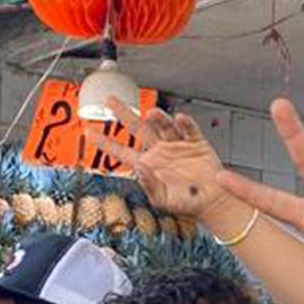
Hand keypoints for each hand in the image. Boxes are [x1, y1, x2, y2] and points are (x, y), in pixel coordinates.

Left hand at [86, 106, 235, 221]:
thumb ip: (150, 186)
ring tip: (152, 113)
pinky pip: (189, 130)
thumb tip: (140, 170)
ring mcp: (177, 144)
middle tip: (110, 100)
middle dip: (123, 113)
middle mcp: (160, 151)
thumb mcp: (163, 201)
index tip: (90, 134)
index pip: (122, 151)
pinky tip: (180, 119)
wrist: (213, 201)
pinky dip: (185, 123)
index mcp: (148, 165)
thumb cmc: (188, 203)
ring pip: (163, 125)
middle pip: (137, 128)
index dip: (106, 143)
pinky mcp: (195, 143)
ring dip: (157, 118)